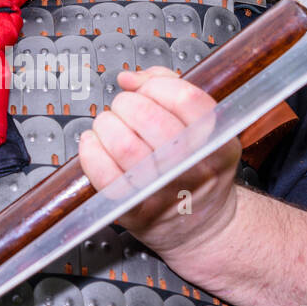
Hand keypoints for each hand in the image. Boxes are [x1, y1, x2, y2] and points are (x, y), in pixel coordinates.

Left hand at [77, 66, 241, 257]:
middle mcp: (192, 167)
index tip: (144, 88)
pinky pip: (104, 174)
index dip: (155, 85)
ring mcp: (163, 190)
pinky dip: (90, 152)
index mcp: (215, 141)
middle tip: (124, 109)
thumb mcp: (203, 127)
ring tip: (108, 127)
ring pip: (123, 143)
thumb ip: (170, 89)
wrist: (201, 226)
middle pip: (147, 116)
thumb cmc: (197, 171)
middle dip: (126, 103)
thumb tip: (130, 78)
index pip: (185, 97)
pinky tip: (95, 145)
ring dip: (106, 125)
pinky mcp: (134, 209)